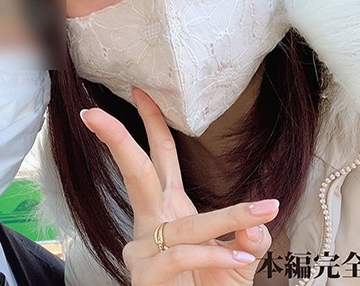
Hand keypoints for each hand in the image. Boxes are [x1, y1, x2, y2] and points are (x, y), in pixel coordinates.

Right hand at [80, 88, 278, 285]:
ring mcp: (144, 249)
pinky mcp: (147, 275)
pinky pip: (184, 255)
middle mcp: (151, 224)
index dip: (152, 124)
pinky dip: (215, 255)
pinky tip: (238, 258)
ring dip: (228, 217)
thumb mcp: (239, 260)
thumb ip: (249, 238)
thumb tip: (258, 223)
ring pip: (184, 223)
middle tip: (96, 113)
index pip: (159, 158)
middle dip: (118, 140)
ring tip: (264, 211)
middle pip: (136, 174)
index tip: (142, 91)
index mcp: (168, 210)